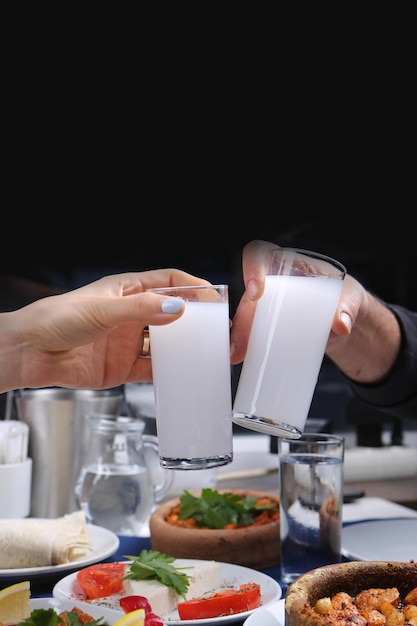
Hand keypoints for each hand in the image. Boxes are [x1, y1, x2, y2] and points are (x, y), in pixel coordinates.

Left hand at [1, 269, 208, 391]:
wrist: (31, 353)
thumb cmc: (56, 319)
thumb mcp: (102, 309)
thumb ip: (141, 310)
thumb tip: (176, 308)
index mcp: (127, 290)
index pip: (168, 281)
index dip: (192, 287)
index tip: (213, 296)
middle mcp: (131, 315)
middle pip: (171, 312)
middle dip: (194, 320)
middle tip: (216, 329)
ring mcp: (128, 341)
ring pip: (165, 343)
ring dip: (183, 347)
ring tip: (204, 353)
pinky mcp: (122, 367)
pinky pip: (152, 369)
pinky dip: (168, 371)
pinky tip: (180, 373)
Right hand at [230, 239, 365, 364]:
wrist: (345, 321)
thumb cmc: (345, 298)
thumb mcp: (350, 299)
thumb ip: (348, 308)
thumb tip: (341, 324)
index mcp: (289, 264)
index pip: (260, 254)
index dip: (252, 267)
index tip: (256, 292)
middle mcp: (272, 282)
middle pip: (249, 292)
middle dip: (243, 317)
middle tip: (242, 339)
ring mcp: (268, 306)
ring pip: (246, 314)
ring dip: (239, 334)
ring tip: (238, 354)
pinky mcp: (269, 326)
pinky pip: (251, 331)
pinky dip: (245, 344)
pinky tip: (241, 357)